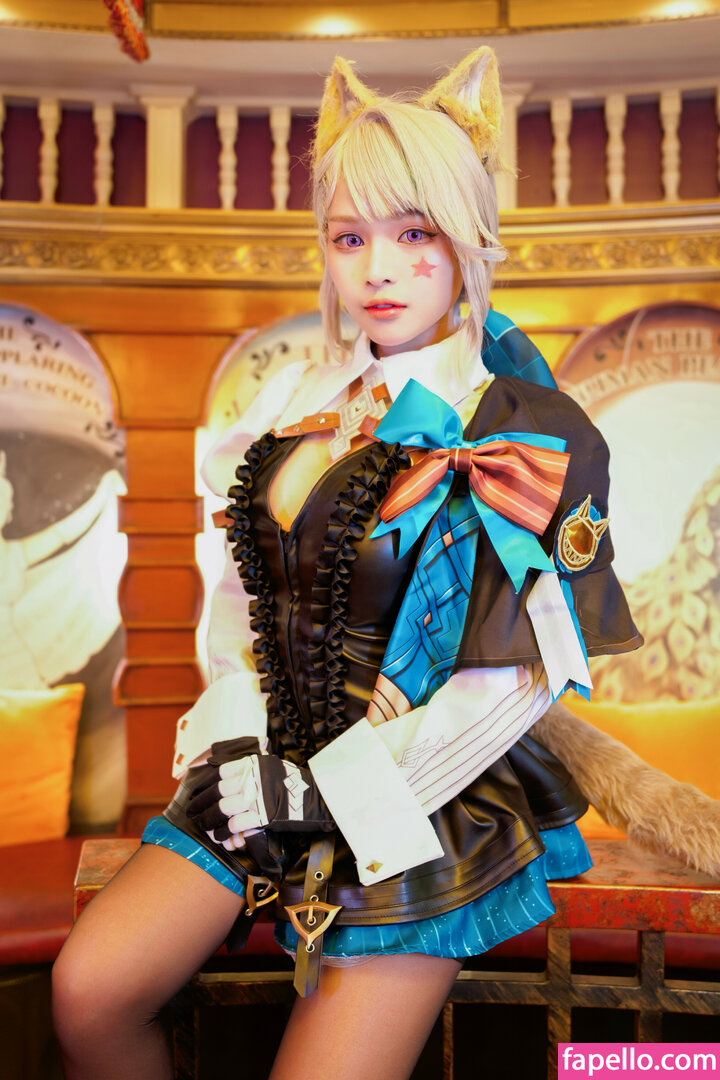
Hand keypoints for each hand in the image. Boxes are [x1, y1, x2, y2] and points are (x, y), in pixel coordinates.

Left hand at [187, 740, 333, 849]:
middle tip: (192, 813)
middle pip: (218, 792)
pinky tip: (221, 837)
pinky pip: (236, 824)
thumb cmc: (291, 782)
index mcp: (252, 764)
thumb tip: (217, 767)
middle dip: (201, 804)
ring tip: (204, 827)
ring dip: (210, 820)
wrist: (314, 796)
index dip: (204, 784)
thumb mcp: (268, 766)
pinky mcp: (263, 815)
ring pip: (223, 809)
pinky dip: (225, 832)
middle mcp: (252, 778)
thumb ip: (246, 768)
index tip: (195, 792)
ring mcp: (257, 797)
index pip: (220, 772)